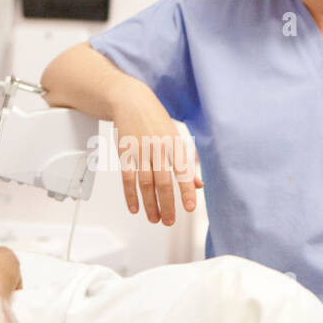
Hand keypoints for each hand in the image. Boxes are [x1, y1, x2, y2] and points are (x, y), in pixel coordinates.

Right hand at [111, 84, 202, 226]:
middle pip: (163, 180)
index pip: (182, 170)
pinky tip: (134, 208)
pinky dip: (130, 194)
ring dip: (149, 204)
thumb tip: (198, 184)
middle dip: (167, 204)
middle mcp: (158, 147)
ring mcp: (140, 150)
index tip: (190, 207)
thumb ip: (186, 162)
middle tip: (169, 221)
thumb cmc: (156, 119)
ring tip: (154, 219)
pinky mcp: (125, 152)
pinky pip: (127, 177)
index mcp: (174, 143)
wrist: (131, 100)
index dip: (187, 190)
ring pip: (145, 182)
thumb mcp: (176, 136)